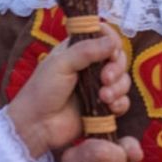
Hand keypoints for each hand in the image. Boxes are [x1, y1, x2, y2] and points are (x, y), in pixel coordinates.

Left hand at [6, 23, 130, 158]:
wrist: (37, 125)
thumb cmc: (42, 91)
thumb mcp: (60, 64)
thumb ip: (86, 50)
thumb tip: (112, 42)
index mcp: (78, 50)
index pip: (104, 36)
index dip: (112, 40)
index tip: (111, 51)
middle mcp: (91, 67)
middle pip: (119, 58)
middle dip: (117, 68)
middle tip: (105, 78)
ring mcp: (99, 87)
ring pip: (123, 80)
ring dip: (118, 88)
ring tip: (103, 97)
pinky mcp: (104, 106)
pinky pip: (123, 101)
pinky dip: (120, 103)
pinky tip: (110, 107)